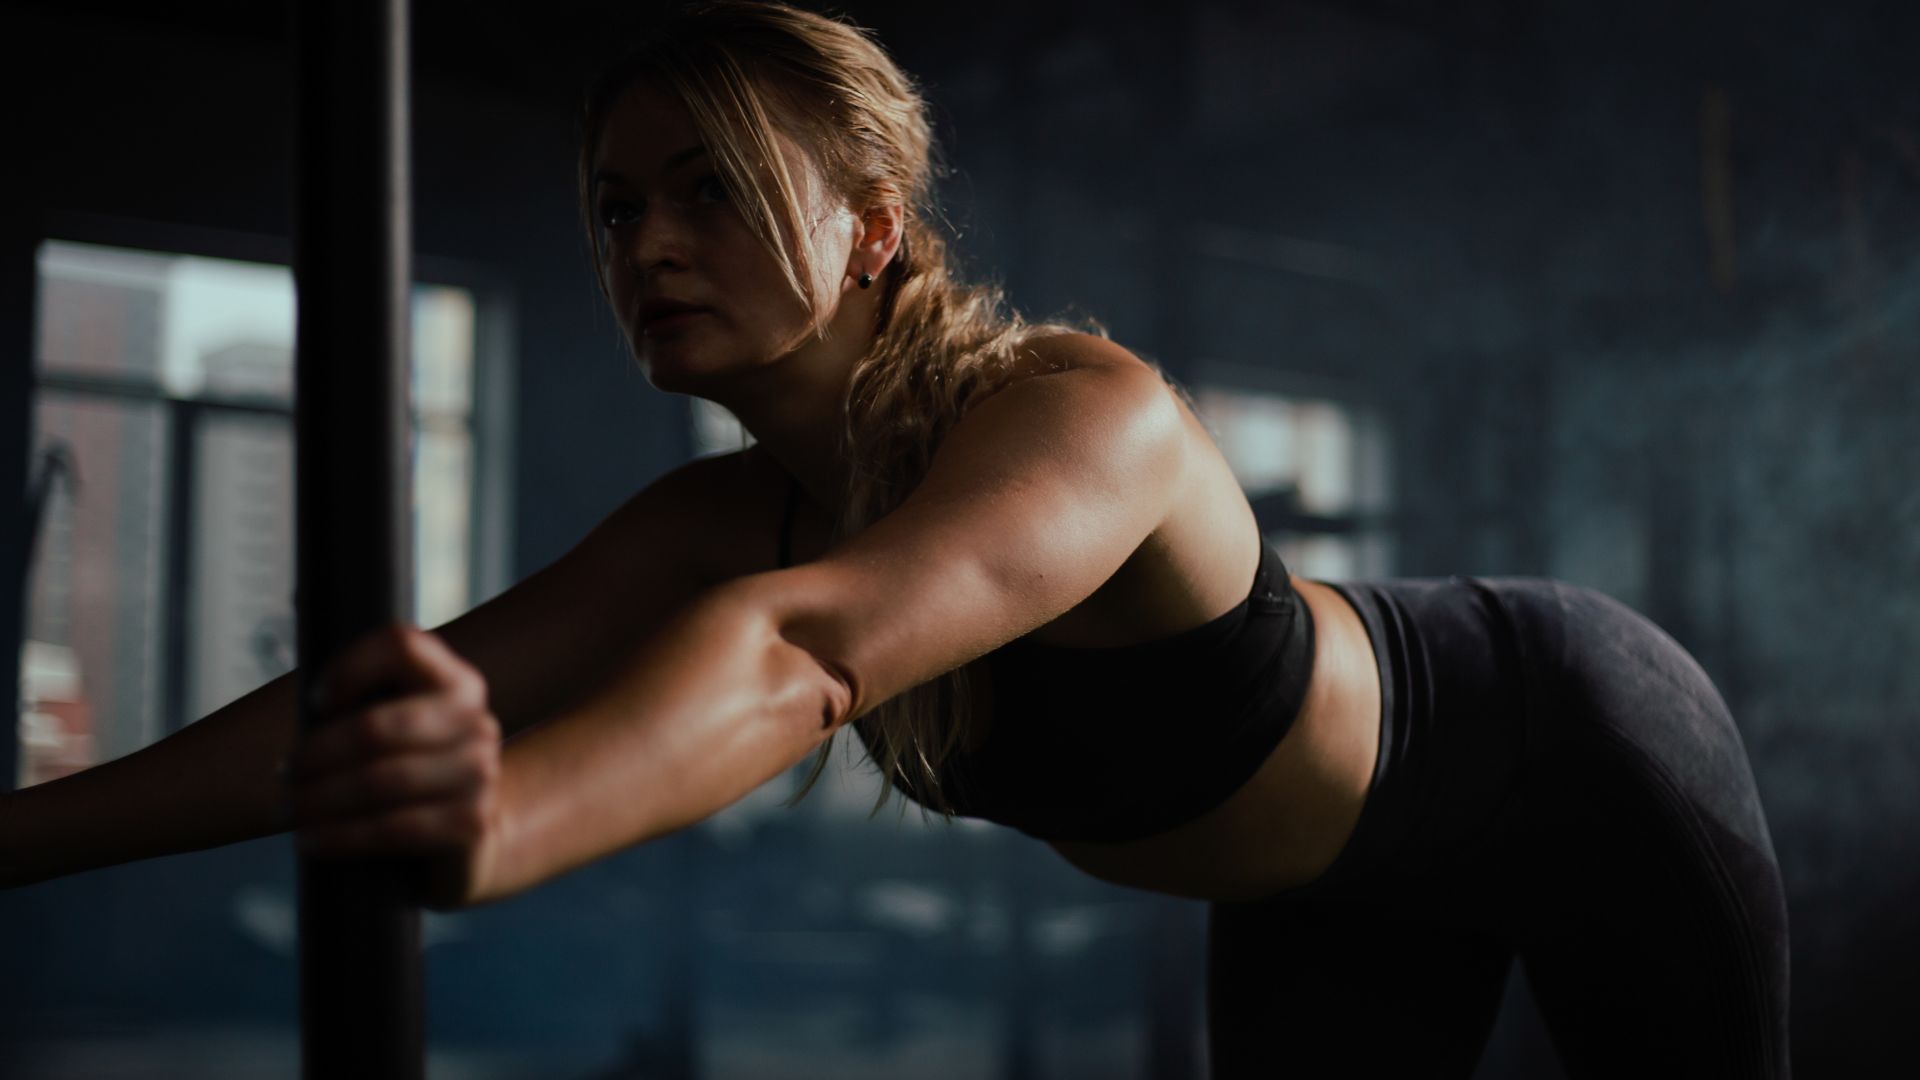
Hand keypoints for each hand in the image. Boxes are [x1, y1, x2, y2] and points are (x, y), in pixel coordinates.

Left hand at [286, 623, 507, 910]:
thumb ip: (365, 704)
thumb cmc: (410, 772)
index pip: (401, 646)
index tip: (317, 702)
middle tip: (285, 776)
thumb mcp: (398, 725)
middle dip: (318, 754)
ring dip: (320, 799)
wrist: (468, 834)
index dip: (349, 667)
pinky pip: (393, 829)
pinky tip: (312, 838)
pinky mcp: (471, 823)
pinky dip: (342, 836)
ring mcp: (480, 772)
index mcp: (456, 682)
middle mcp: (476, 720)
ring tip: (289, 809)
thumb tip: (306, 715)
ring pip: (381, 782)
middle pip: (377, 727)